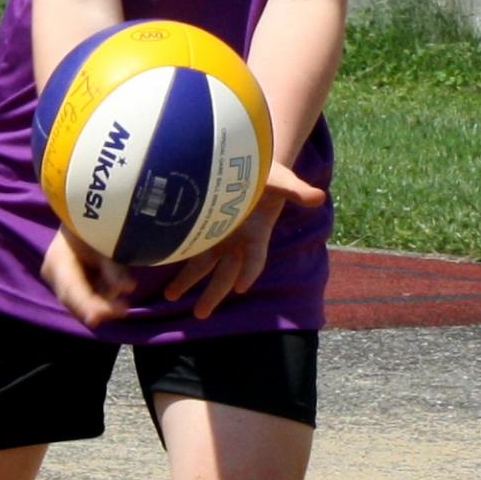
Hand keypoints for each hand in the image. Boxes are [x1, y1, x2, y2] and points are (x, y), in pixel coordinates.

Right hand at [38, 226, 139, 331]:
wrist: (85, 213)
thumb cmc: (94, 225)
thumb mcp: (105, 243)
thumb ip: (113, 268)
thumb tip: (127, 288)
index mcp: (58, 260)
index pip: (70, 288)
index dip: (83, 305)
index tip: (96, 318)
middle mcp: (54, 273)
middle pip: (74, 299)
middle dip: (99, 306)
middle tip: (123, 310)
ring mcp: (61, 280)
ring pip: (81, 300)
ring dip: (103, 299)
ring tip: (123, 288)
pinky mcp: (71, 283)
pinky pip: (86, 295)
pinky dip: (102, 294)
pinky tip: (117, 288)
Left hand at [156, 168, 326, 318]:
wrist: (250, 164)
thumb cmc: (269, 173)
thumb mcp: (283, 179)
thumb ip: (296, 190)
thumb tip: (318, 197)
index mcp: (257, 232)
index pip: (256, 257)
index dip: (251, 271)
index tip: (242, 288)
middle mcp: (237, 240)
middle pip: (225, 272)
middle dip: (214, 293)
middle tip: (201, 314)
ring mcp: (219, 235)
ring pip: (203, 264)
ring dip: (188, 281)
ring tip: (170, 297)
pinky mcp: (203, 226)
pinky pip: (190, 247)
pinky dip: (178, 259)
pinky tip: (162, 265)